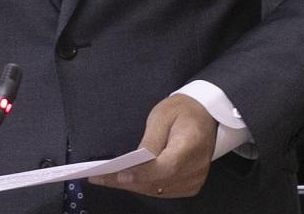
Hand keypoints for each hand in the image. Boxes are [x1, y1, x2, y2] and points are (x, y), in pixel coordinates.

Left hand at [86, 94, 216, 198]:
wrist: (204, 116)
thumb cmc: (181, 112)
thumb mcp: (162, 116)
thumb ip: (150, 141)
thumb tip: (135, 162)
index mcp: (191, 144)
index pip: (166, 166)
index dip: (143, 173)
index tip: (120, 175)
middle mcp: (196, 167)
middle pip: (159, 182)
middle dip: (127, 181)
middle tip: (99, 177)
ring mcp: (195, 178)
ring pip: (158, 189)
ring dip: (131, 186)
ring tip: (105, 179)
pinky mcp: (191, 184)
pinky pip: (163, 191)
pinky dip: (143, 186)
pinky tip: (124, 181)